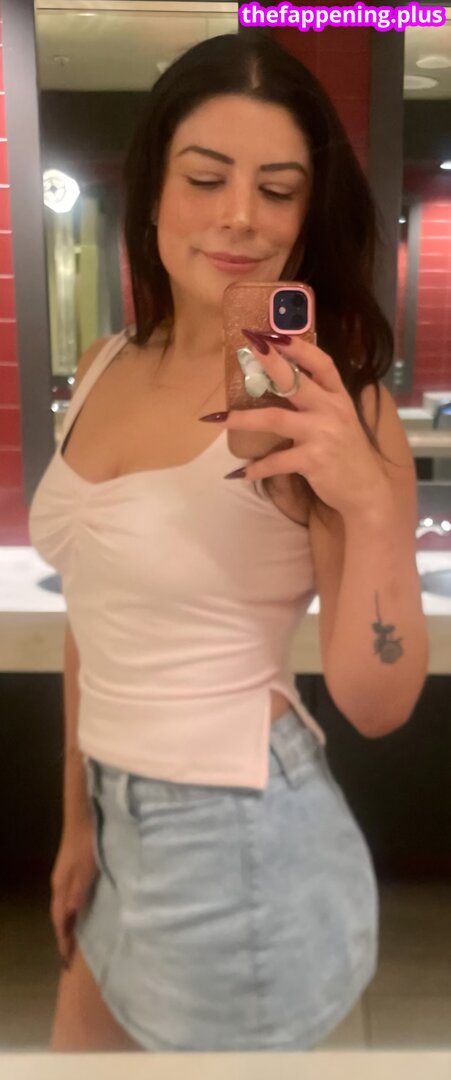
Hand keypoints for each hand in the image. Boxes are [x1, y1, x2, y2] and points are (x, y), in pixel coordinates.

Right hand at [50, 821, 98, 969]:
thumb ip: (78, 893)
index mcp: (61, 888)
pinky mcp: (73, 868)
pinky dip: (74, 909)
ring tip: (77, 939)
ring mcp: (65, 875)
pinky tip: (83, 910)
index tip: (66, 962)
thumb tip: (70, 918)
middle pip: (59, 916)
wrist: (84, 817)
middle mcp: (60, 884)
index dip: (63, 941)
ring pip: (64, 906)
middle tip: (71, 956)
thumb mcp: (87, 870)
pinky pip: (71, 896)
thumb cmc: (88, 844)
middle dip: (64, 936)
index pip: (59, 922)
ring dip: (69, 923)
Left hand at [221, 330, 390, 520]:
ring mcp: (323, 435)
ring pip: (275, 419)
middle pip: (296, 382)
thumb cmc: (347, 452)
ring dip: (243, 419)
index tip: (274, 333)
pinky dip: (256, 468)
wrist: (366, 490)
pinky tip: (240, 473)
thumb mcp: (339, 419)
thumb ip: (318, 400)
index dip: (299, 347)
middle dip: (271, 363)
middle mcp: (332, 410)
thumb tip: (282, 381)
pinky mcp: (313, 461)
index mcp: (339, 397)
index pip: (322, 364)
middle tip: (248, 347)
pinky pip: (276, 462)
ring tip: (218, 419)